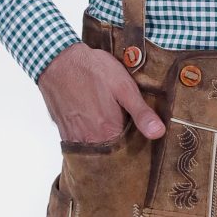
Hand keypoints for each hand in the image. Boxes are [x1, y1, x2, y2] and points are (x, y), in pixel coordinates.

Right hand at [38, 42, 165, 142]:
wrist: (58, 60)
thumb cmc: (93, 70)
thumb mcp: (124, 87)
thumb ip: (141, 113)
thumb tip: (159, 133)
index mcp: (109, 133)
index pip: (130, 154)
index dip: (138, 150)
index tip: (145, 144)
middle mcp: (91, 141)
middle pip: (112, 156)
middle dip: (123, 152)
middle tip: (128, 137)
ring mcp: (76, 139)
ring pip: (97, 154)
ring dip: (107, 148)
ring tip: (113, 133)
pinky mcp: (65, 134)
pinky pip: (82, 148)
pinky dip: (92, 144)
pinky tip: (97, 130)